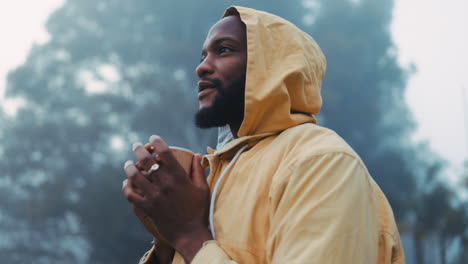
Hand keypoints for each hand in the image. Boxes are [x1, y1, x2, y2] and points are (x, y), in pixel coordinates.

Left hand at [122, 135, 212, 262]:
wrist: (190, 234)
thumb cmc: (199, 210)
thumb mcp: (202, 188)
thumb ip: (198, 170)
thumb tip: (196, 154)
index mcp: (179, 177)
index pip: (166, 153)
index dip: (158, 142)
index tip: (154, 138)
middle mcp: (165, 184)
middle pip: (147, 161)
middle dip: (140, 150)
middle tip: (137, 145)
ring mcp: (154, 196)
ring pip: (135, 176)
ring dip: (130, 167)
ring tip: (129, 163)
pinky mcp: (147, 208)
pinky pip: (131, 195)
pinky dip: (126, 187)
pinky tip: (127, 182)